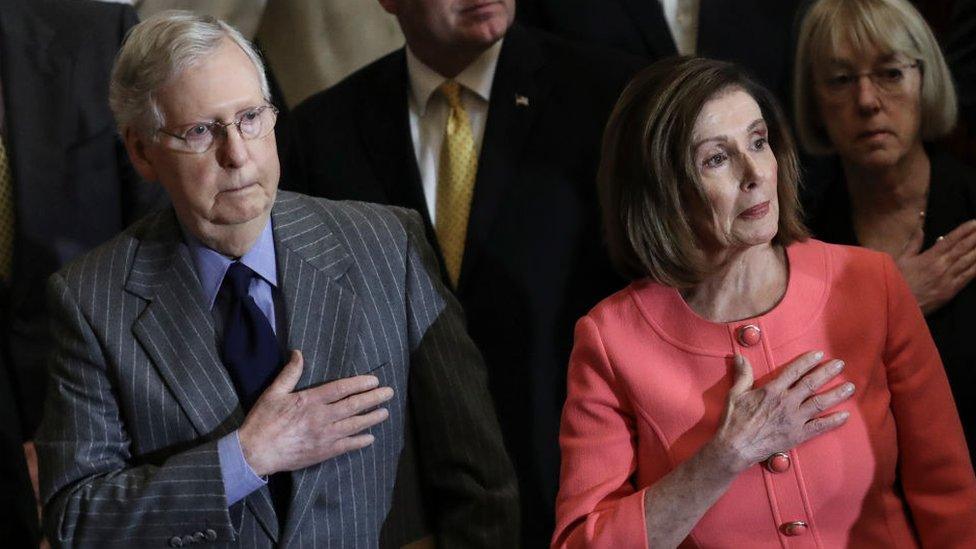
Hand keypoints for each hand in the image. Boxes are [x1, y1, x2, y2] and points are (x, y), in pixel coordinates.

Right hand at [238, 350, 393, 475]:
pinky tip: (370, 438)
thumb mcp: (274, 392)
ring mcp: (324, 436)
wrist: (255, 452)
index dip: (360, 383)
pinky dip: (360, 442)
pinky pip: (347, 446)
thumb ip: (290, 373)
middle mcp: (321, 417)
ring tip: (385, 413)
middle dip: (373, 398)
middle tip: (389, 393)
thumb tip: (299, 353)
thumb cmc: (263, 421)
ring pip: (354, 425)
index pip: (341, 389)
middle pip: (353, 406)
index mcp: (310, 400)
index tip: (374, 380)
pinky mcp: (323, 453)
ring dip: (372, 418)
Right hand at [709, 351, 853, 473]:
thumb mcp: (735, 394)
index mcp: (771, 390)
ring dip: (837, 394)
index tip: (819, 354)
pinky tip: (846, 416)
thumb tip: (740, 357)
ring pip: (820, 403)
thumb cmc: (734, 420)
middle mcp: (786, 402)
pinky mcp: (798, 435)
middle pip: (811, 383)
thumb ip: (742, 375)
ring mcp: (794, 419)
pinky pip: (820, 427)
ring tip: (850, 387)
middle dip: (827, 372)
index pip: (794, 371)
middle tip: (840, 364)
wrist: (736, 447)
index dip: (807, 361)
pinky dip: (834, 421)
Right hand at [896, 219, 975, 314]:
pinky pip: (968, 277)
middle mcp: (941, 265)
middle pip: (962, 248)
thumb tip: (920, 228)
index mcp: (929, 257)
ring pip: (968, 261)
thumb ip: (913, 243)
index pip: (950, 240)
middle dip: (975, 237)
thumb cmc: (898, 281)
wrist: (899, 304)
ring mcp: (948, 278)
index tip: (974, 222)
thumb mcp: (902, 259)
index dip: (964, 230)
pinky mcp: (951, 290)